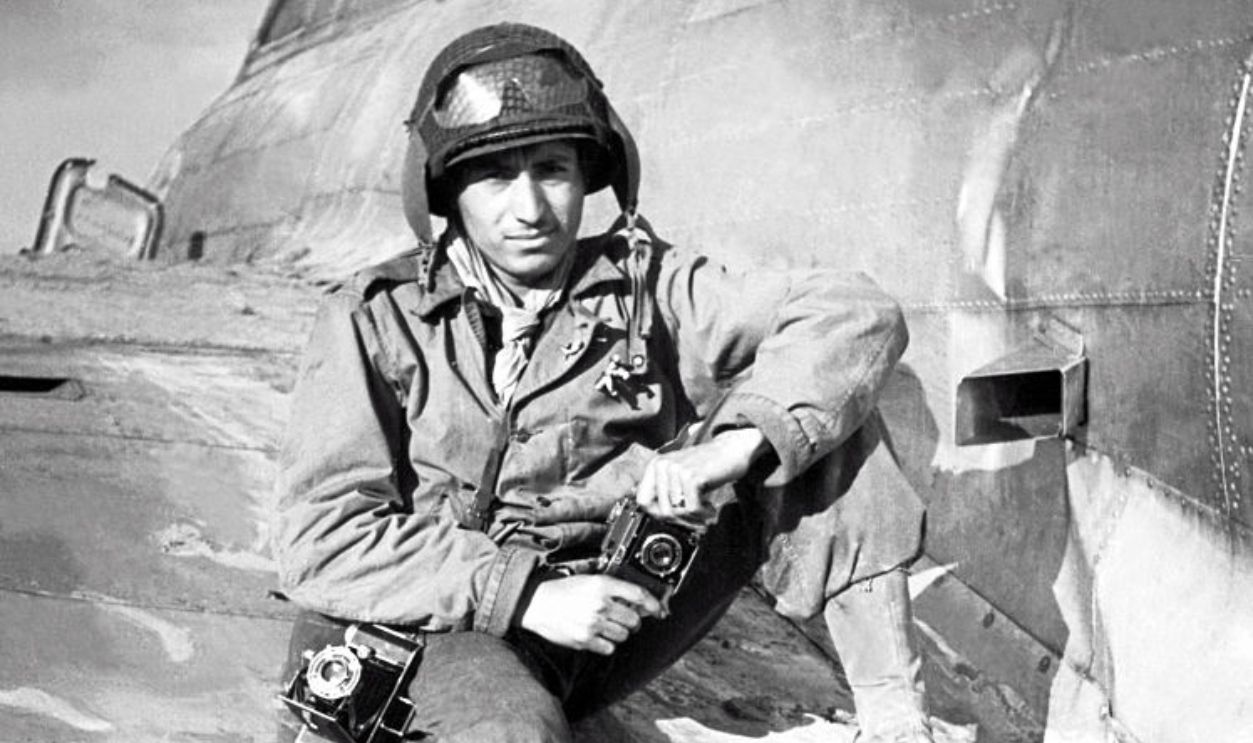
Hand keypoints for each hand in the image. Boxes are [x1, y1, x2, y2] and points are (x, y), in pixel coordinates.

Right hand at [518, 575, 663, 654]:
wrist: (537, 603)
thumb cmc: (563, 590)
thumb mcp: (589, 580)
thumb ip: (613, 588)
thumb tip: (637, 602)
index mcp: (603, 585)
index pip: (638, 595)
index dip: (653, 604)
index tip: (659, 610)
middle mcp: (600, 604)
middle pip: (633, 619)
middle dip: (634, 621)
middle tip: (627, 619)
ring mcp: (593, 623)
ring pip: (623, 635)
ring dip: (621, 632)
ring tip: (609, 626)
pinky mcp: (585, 640)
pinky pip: (609, 648)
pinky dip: (608, 644)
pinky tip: (599, 636)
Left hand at [635, 428, 769, 519]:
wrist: (730, 450)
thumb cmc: (706, 466)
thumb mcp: (679, 476)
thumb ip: (664, 492)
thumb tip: (655, 515)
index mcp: (656, 465)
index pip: (642, 500)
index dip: (657, 514)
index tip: (674, 518)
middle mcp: (663, 466)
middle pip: (661, 510)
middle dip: (680, 520)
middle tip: (695, 519)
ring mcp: (676, 470)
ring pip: (677, 512)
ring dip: (694, 517)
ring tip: (705, 510)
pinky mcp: (692, 476)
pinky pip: (692, 509)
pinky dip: (704, 513)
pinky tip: (710, 507)